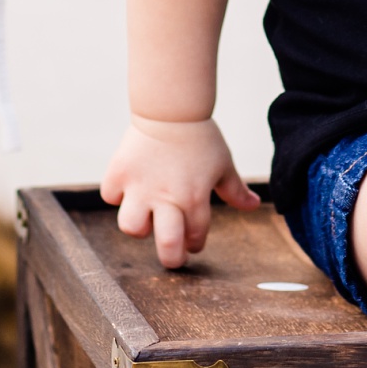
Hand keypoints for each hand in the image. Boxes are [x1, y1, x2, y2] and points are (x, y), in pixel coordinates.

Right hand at [100, 116, 260, 267]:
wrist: (172, 109)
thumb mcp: (223, 165)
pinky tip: (129, 186)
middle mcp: (167, 198)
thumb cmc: (201, 138)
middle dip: (171, 258)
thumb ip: (235, 190)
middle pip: (167, 246)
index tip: (192, 241)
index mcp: (195, 199)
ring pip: (131, 227)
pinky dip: (118, 194)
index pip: (195, 237)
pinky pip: (111, 196)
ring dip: (139, 227)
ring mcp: (140, 187)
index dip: (195, 243)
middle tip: (171, 254)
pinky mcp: (119, 173)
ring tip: (146, 216)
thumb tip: (254, 206)